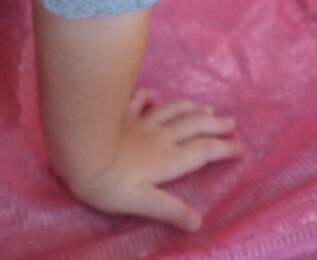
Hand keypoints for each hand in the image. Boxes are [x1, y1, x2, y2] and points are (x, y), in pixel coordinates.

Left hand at [59, 90, 239, 232]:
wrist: (77, 148)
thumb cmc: (107, 182)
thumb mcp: (140, 202)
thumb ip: (169, 210)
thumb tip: (197, 222)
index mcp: (167, 159)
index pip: (203, 152)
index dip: (223, 149)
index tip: (239, 148)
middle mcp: (159, 137)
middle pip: (194, 126)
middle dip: (214, 124)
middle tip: (231, 122)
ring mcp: (140, 122)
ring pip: (173, 110)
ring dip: (191, 108)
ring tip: (206, 106)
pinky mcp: (120, 113)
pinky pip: (138, 100)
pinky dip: (148, 96)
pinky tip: (152, 94)